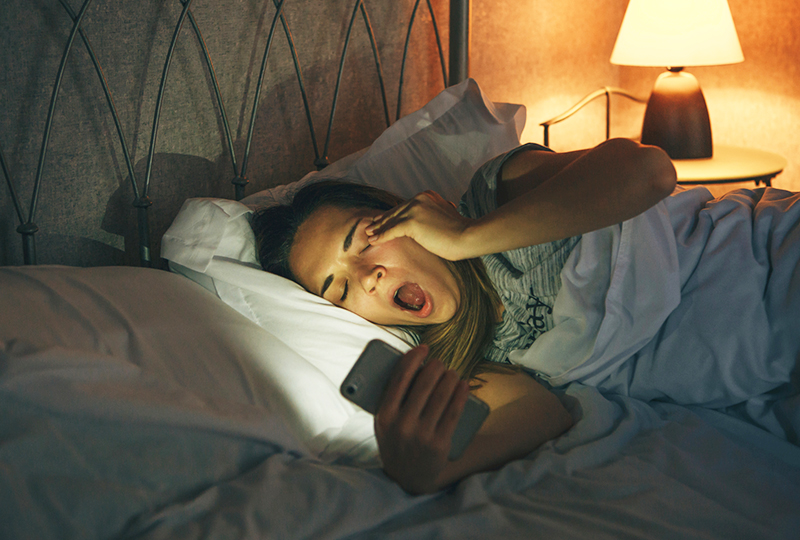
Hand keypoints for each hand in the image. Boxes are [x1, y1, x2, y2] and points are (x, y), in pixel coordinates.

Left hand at [366, 191, 473, 260]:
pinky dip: (382, 236)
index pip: (405, 206)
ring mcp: (415, 209)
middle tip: (370, 226)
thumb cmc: (460, 232)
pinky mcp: (412, 222)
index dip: (392, 213)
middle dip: (382, 220)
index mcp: (427, 196)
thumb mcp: (445, 216)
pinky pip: (392, 230)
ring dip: (378, 228)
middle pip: (396, 211)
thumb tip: (426, 223)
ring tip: (368, 234)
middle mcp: (419, 198)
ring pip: (392, 220)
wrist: (468, 236)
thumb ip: (433, 214)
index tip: (383, 219)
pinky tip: (373, 240)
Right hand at [374, 345, 469, 493]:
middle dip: (435, 367)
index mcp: (384, 415)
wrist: (407, 478)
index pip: (400, 378)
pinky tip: (463, 385)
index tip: (423, 348)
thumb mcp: (384, 423)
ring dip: (450, 377)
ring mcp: (422, 435)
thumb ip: (391, 399)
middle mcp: (402, 424)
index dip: (413, 359)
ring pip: (441, 395)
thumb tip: (411, 365)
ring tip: (452, 372)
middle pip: (424, 384)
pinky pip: (453, 412)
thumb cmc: (396, 441)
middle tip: (440, 363)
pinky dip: (461, 395)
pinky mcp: (440, 443)